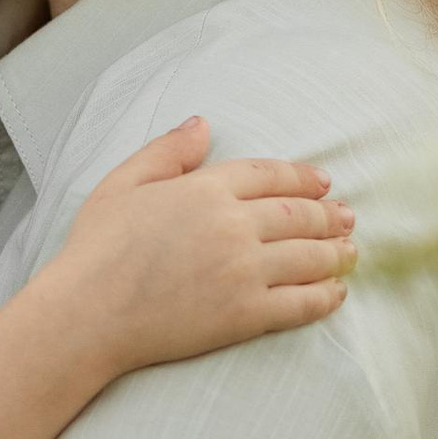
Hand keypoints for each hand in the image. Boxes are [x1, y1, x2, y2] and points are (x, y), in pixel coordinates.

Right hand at [55, 117, 352, 373]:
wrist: (88, 313)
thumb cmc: (96, 249)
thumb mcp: (122, 183)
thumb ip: (167, 151)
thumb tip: (204, 123)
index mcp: (205, 189)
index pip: (269, 175)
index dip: (302, 178)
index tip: (324, 183)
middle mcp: (233, 225)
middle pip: (298, 214)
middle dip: (328, 215)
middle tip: (347, 217)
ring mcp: (243, 271)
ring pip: (308, 257)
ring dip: (336, 253)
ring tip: (350, 252)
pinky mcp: (245, 314)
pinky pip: (300, 303)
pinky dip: (324, 297)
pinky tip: (336, 293)